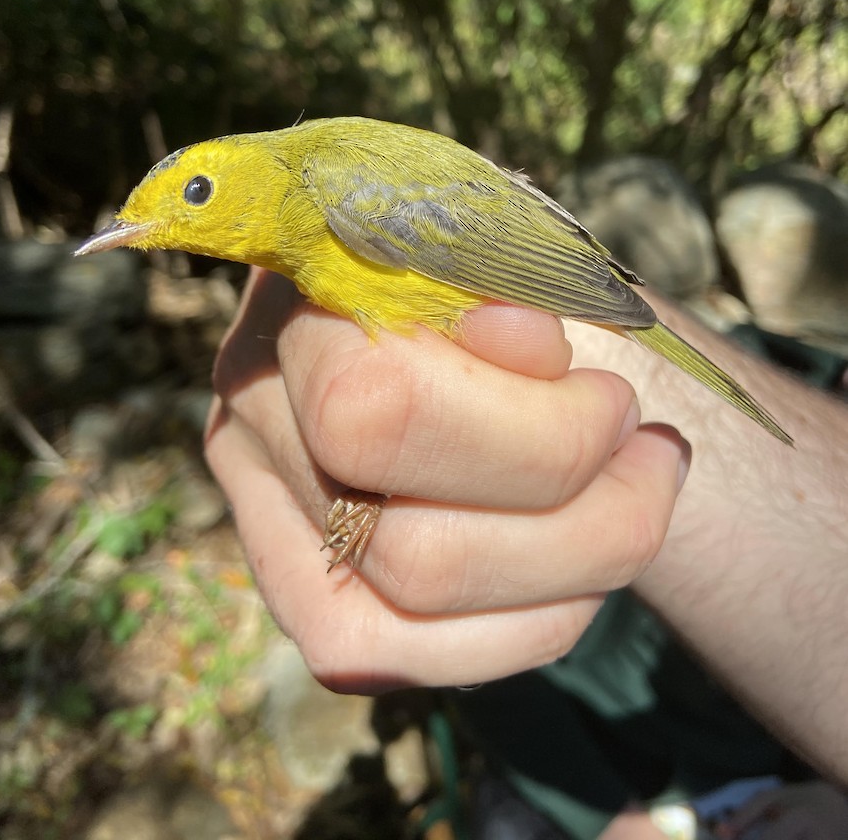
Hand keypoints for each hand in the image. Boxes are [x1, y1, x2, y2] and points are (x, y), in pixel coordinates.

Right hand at [205, 269, 688, 692]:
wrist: (492, 310)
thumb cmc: (508, 268)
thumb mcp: (532, 247)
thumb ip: (526, 279)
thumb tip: (521, 340)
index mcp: (300, 289)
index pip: (378, 409)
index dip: (528, 433)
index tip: (614, 398)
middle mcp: (252, 402)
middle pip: (405, 548)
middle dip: (581, 524)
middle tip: (651, 457)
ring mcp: (258, 499)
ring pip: (400, 621)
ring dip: (566, 581)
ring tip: (633, 504)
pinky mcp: (293, 577)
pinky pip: (387, 656)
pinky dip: (518, 629)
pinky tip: (577, 569)